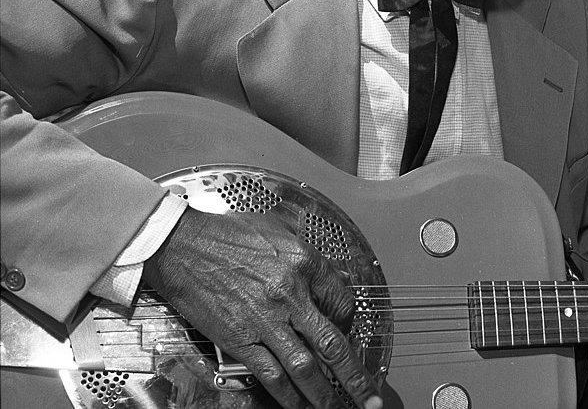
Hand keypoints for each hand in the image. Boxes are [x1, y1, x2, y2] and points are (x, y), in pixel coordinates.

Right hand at [143, 209, 381, 408]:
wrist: (182, 245)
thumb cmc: (228, 233)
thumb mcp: (280, 229)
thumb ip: (306, 256)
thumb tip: (327, 280)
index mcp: (304, 262)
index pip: (343, 301)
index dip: (350, 321)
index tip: (347, 331)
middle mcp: (290, 293)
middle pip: (333, 343)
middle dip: (355, 375)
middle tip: (370, 396)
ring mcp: (265, 320)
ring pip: (305, 367)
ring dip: (325, 394)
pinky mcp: (239, 339)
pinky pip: (270, 375)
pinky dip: (287, 395)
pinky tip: (299, 406)